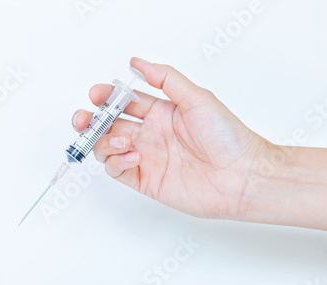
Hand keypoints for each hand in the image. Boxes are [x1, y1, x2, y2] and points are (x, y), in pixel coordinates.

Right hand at [72, 57, 271, 219]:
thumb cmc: (227, 136)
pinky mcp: (145, 180)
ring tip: (121, 141)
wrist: (241, 175)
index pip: (124, 102)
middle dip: (91, 120)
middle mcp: (150, 134)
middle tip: (85, 118)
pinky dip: (116, 162)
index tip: (98, 94)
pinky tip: (133, 155)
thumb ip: (165, 79)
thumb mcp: (196, 97)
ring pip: (106, 148)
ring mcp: (146, 157)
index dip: (106, 97)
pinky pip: (117, 170)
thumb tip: (137, 62)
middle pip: (108, 125)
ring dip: (103, 142)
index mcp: (160, 112)